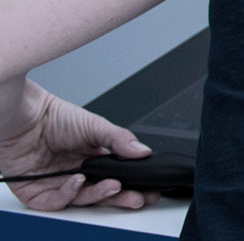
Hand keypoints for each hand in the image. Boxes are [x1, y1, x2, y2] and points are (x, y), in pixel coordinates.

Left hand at [1, 81, 159, 210]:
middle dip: (120, 198)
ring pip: (80, 201)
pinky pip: (54, 203)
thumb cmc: (52, 116)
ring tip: (110, 185)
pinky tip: (76, 181)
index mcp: (92, 160)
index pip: (115, 178)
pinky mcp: (36, 192)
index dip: (131, 186)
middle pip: (101, 194)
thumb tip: (143, 151)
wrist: (22, 115)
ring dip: (97, 196)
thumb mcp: (95, 125)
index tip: (146, 189)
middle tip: (136, 197)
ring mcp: (57, 184)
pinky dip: (67, 195)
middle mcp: (75, 174)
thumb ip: (120, 139)